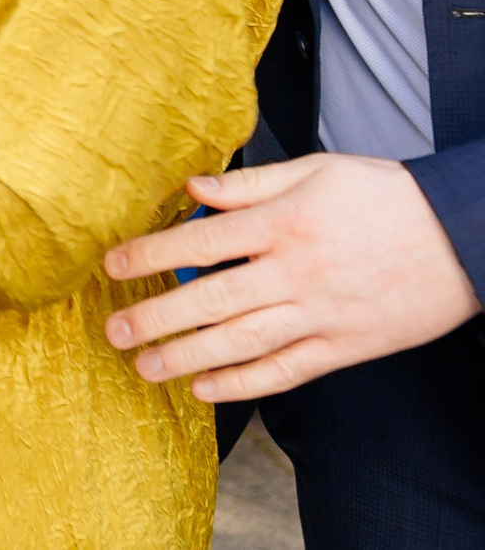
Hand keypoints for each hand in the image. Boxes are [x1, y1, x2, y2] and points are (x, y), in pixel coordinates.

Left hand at [103, 154, 480, 401]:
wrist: (464, 237)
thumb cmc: (385, 196)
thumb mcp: (316, 170)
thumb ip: (249, 184)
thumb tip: (190, 187)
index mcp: (285, 223)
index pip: (202, 241)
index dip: (150, 254)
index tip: (111, 265)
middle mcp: (297, 272)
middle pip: (213, 299)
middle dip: (156, 317)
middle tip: (114, 331)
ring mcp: (321, 314)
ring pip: (243, 343)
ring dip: (188, 358)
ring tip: (146, 367)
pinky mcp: (345, 347)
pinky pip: (286, 371)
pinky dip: (244, 385)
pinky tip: (206, 390)